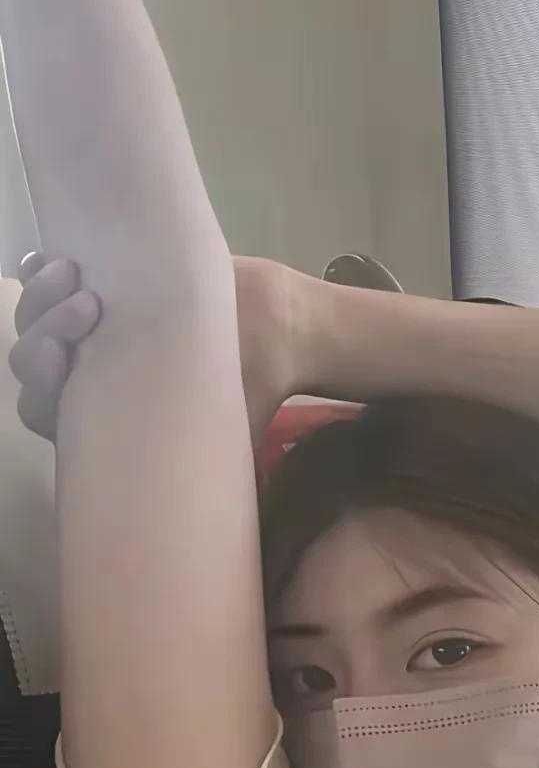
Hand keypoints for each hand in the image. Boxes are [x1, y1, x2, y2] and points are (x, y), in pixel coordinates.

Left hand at [9, 251, 298, 447]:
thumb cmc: (253, 385)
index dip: (38, 385)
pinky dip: (38, 267)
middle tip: (86, 307)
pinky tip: (48, 257)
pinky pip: (46, 278)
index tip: (63, 355)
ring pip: (33, 317)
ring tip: (73, 272)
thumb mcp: (228, 432)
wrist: (279, 326)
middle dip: (43, 329)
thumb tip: (194, 510)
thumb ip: (202, 467)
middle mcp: (87, 376)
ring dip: (41, 295)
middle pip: (30, 360)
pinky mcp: (100, 287)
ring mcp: (87, 332)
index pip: (41, 410)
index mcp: (103, 417)